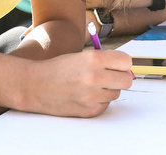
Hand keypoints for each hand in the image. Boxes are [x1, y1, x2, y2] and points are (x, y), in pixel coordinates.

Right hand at [0, 50, 133, 117]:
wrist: (36, 85)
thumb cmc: (59, 68)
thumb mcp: (82, 56)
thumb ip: (105, 60)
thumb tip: (128, 70)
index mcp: (93, 58)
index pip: (126, 61)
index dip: (122, 63)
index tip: (117, 64)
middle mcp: (94, 77)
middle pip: (127, 80)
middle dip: (121, 77)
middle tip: (109, 75)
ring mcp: (92, 96)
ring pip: (117, 93)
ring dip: (109, 89)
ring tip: (91, 85)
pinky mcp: (89, 111)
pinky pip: (105, 104)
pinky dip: (99, 100)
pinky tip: (85, 94)